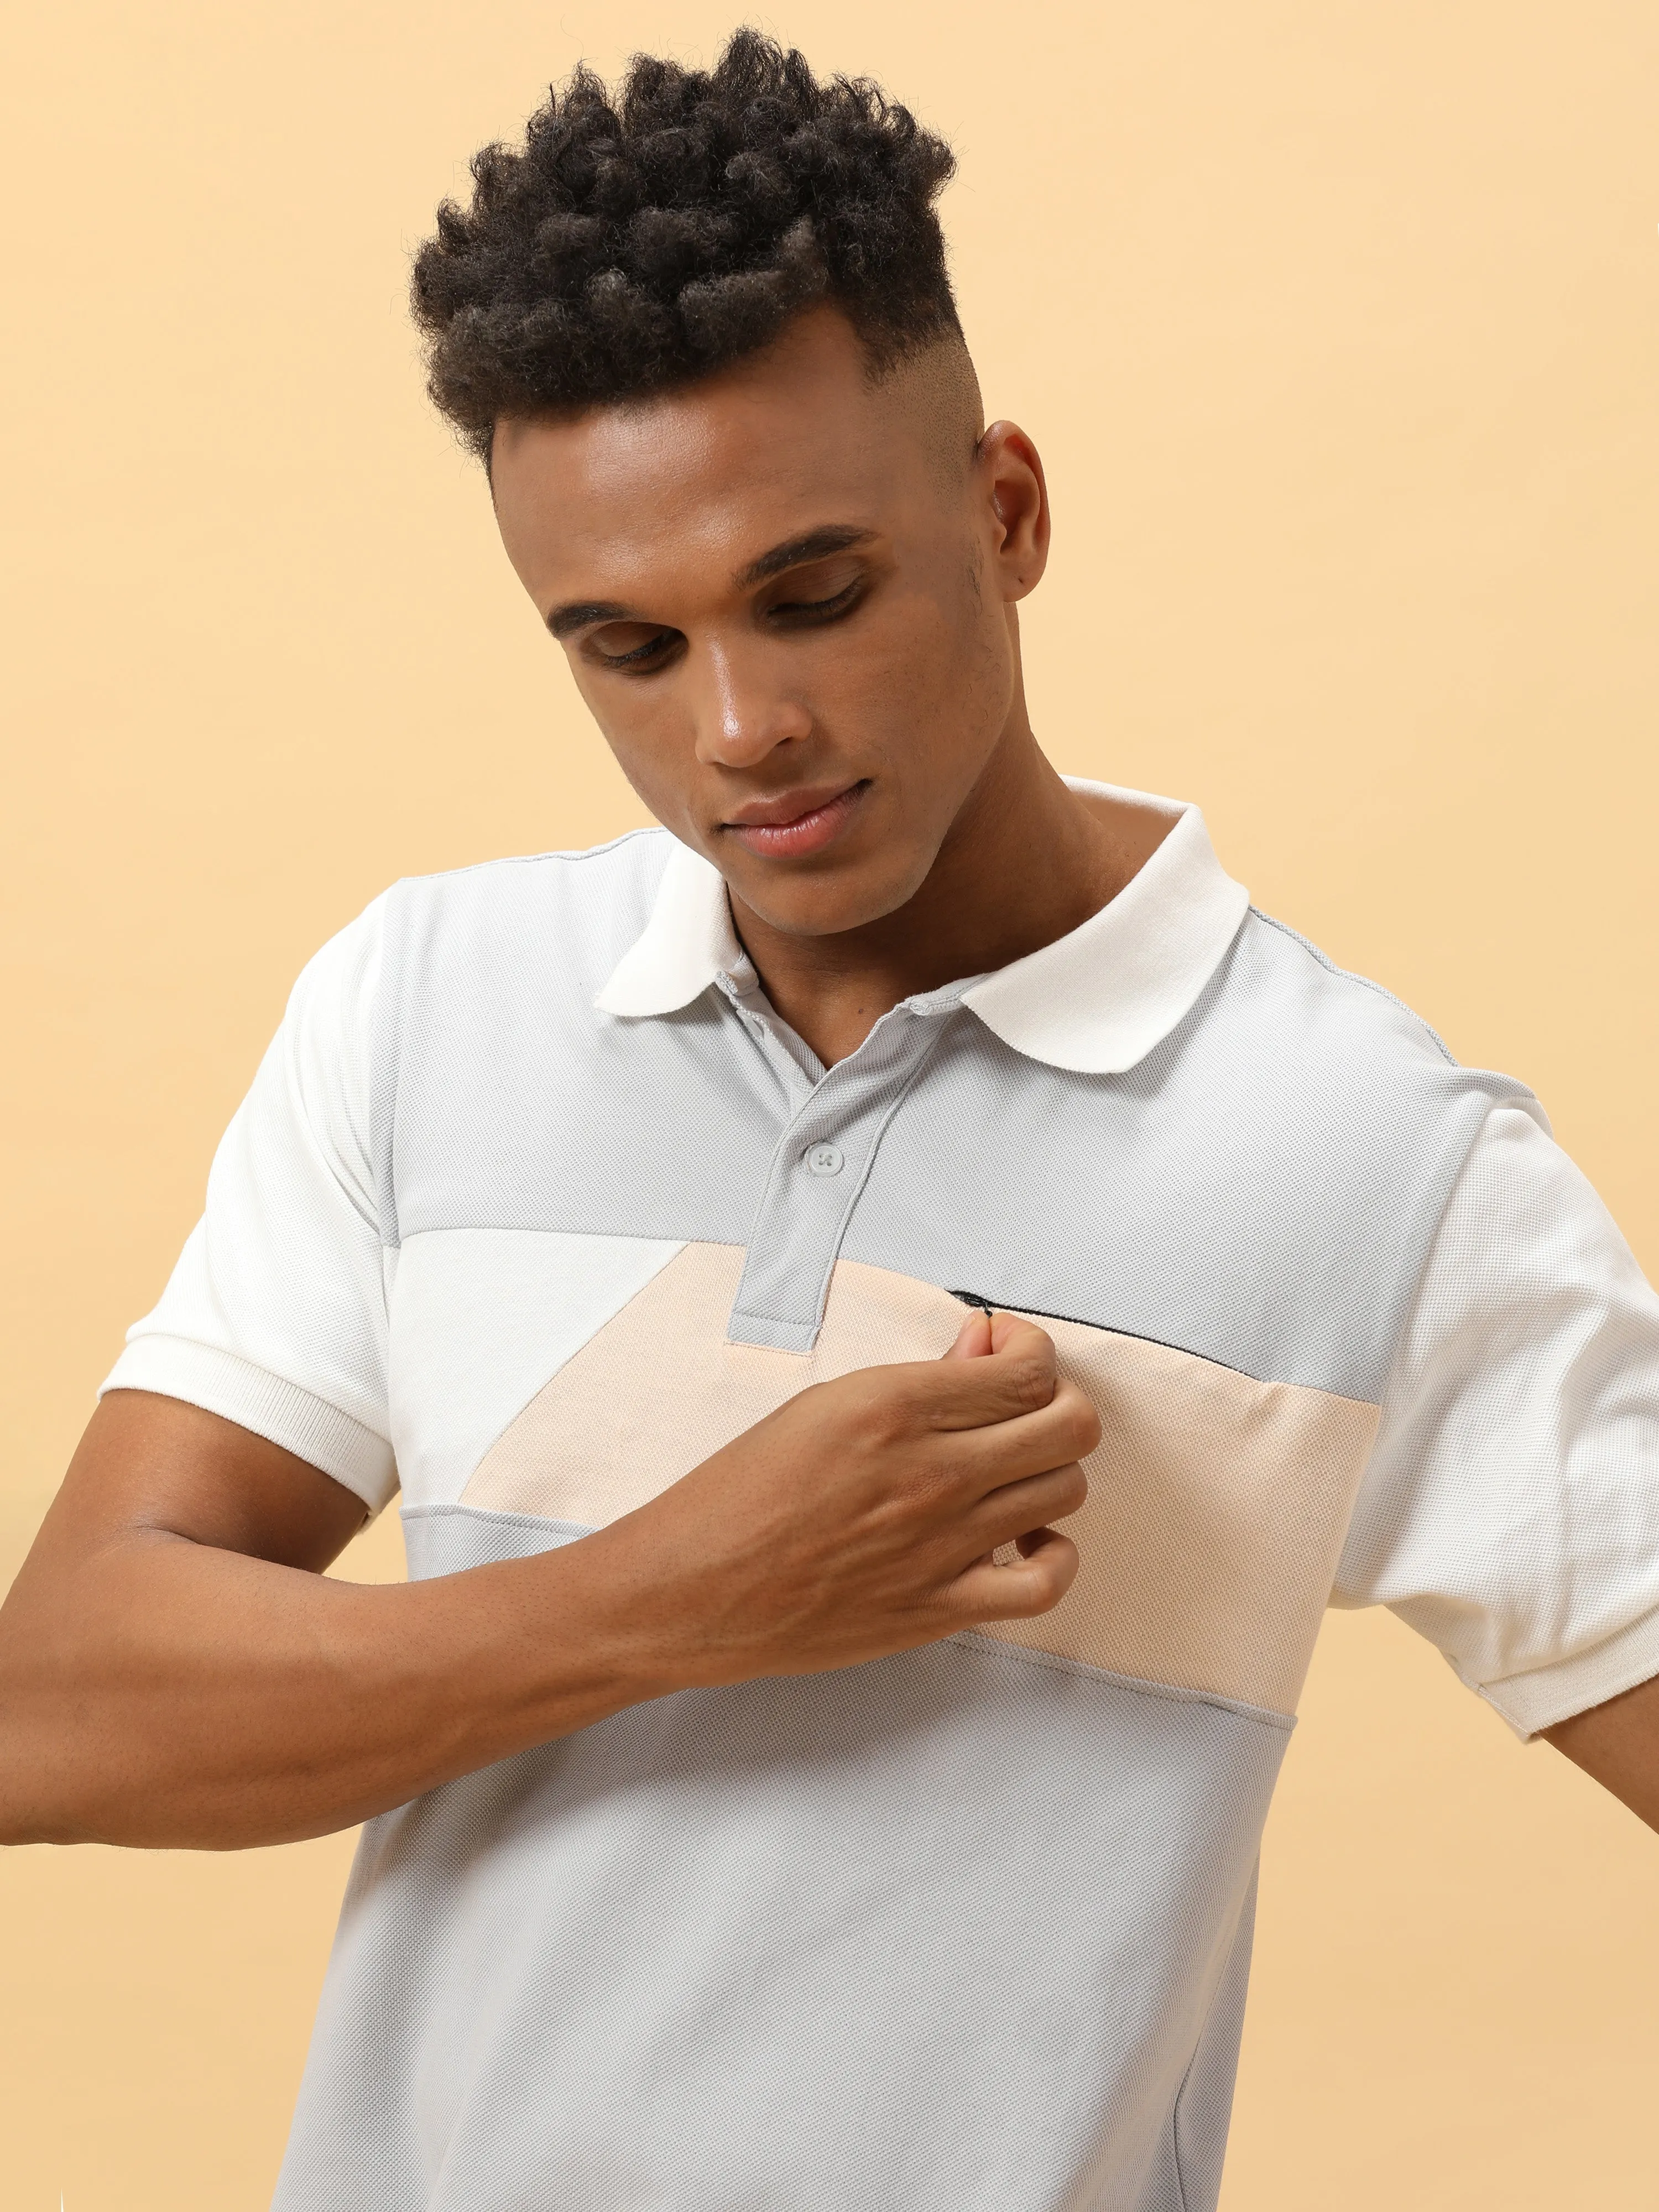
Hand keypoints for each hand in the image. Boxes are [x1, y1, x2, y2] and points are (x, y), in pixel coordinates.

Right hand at [597, 1311, 1098, 1688]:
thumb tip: (983, 1347)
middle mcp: (930, 1472)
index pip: (1028, 1370)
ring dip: (1050, 1472)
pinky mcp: (940, 1607)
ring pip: (1065, 1491)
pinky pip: (1045, 1583)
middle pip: (1069, 1426)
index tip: (1009, 1357)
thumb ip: (919, 1380)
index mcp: (893, 1407)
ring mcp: (942, 1544)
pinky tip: (1025, 1542)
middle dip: (1059, 1405)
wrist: (691, 1590)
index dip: (1035, 1355)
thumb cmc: (740, 1494)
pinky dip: (1054, 1557)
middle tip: (1023, 1411)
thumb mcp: (822, 1405)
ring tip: (1011, 1474)